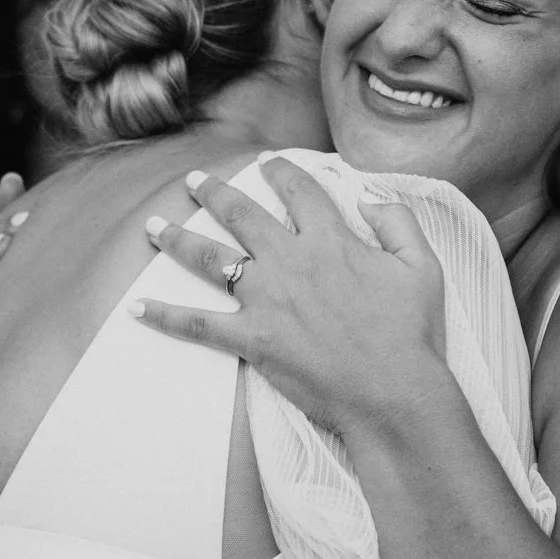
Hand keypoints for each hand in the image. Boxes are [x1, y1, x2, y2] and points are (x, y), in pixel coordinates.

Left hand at [132, 157, 447, 438]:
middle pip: (240, 214)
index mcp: (331, 240)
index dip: (281, 171)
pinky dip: (164, 316)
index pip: (299, 191)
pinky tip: (136, 308)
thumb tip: (369, 197)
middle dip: (212, 192)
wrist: (393, 394)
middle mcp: (290, 261)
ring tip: (153, 225)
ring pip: (208, 257)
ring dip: (176, 238)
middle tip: (192, 181)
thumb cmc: (412, 335)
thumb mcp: (423, 267)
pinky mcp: (251, 340)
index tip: (267, 164)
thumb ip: (398, 222)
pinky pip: (196, 324)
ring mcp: (266, 300)